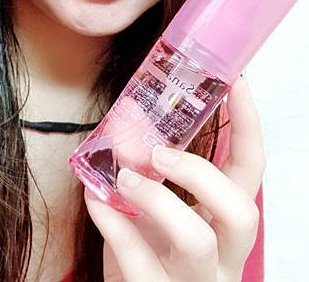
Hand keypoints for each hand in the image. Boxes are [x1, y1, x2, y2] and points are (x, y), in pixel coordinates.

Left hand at [84, 75, 264, 281]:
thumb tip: (127, 120)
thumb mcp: (152, 204)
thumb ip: (145, 167)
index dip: (248, 125)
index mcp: (224, 222)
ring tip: (123, 178)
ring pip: (195, 239)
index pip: (250, 171)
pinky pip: (139, 260)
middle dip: (200, 172)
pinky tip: (95, 200)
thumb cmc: (146, 247)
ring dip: (155, 197)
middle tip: (159, 153)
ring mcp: (191, 279)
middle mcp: (221, 254)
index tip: (235, 83)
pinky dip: (111, 222)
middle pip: (241, 211)